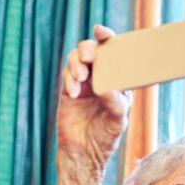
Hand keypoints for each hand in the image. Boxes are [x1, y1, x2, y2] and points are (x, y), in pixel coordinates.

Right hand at [56, 24, 130, 165]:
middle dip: (88, 49)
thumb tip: (107, 87)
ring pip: (76, 60)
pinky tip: (74, 92)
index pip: (114, 54)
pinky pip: (67, 76)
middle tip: (89, 56)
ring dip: (77, 64)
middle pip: (92, 51)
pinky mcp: (68, 90)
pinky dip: (70, 80)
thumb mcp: (117, 121)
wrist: (84, 152)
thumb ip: (115, 103)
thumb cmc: (105, 137)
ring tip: (81, 77)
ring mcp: (84, 83)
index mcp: (118, 81)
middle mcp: (101, 78)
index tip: (101, 32)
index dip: (108, 39)